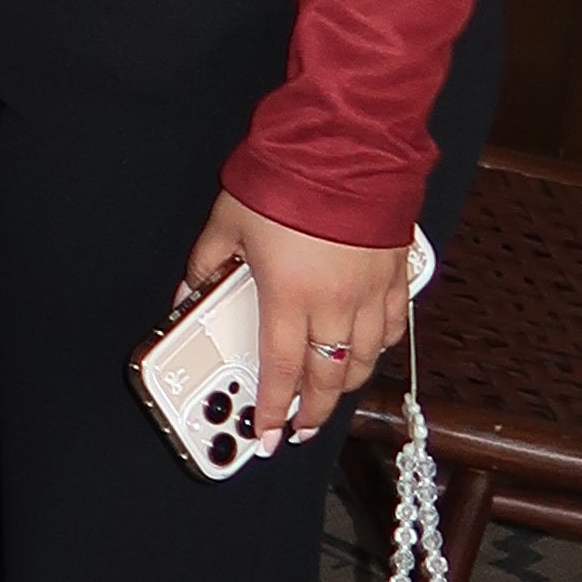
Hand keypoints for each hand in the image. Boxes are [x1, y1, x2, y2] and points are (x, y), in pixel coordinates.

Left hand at [183, 192, 413, 440]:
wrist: (344, 145)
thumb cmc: (284, 181)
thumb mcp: (226, 223)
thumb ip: (205, 267)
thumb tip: (185, 299)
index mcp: (289, 298)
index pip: (280, 373)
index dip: (274, 411)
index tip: (268, 436)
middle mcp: (334, 305)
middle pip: (328, 378)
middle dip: (314, 412)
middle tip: (300, 429)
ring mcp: (371, 292)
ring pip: (364, 360)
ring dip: (347, 385)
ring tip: (330, 395)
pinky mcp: (396, 273)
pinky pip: (393, 327)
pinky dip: (379, 347)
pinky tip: (367, 350)